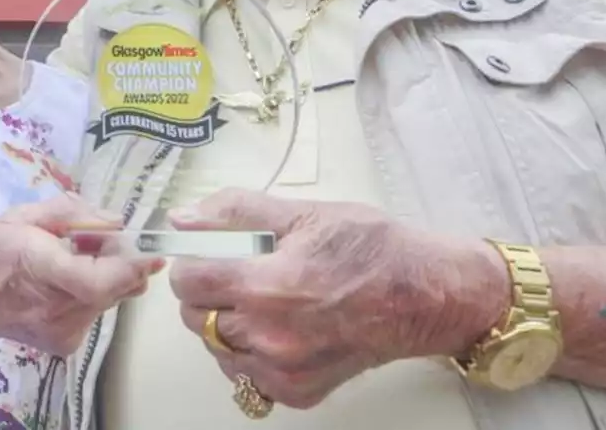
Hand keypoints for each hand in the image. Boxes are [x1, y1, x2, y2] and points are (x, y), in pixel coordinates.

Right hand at [0, 194, 164, 356]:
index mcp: (42, 269)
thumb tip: (116, 220)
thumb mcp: (20, 215)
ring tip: (67, 258)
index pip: (102, 280)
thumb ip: (71, 212)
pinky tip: (61, 282)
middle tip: (88, 238)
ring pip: (110, 297)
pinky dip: (91, 291)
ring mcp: (63, 333)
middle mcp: (58, 310)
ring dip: (104, 273)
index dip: (134, 266)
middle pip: (116, 285)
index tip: (154, 252)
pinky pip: (97, 310)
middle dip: (118, 257)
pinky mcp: (66, 345)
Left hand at [169, 189, 507, 408]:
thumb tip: (183, 218)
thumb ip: (234, 212)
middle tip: (240, 272)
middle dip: (207, 291)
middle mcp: (270, 335)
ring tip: (264, 300)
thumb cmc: (370, 248)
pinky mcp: (296, 392)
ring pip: (216, 347)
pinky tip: (278, 328)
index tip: (206, 254)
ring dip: (226, 323)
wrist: (423, 295)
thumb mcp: (302, 212)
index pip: (186, 281)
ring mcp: (282, 370)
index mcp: (267, 284)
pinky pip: (244, 375)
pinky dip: (249, 353)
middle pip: (195, 316)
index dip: (191, 262)